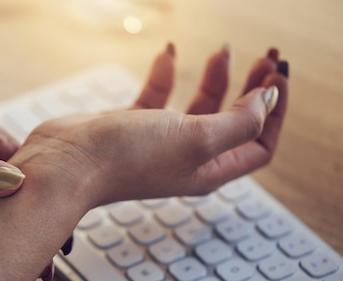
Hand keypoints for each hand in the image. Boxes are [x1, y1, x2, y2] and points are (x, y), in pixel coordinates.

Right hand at [11, 44, 288, 211]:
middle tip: (266, 56)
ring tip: (224, 50)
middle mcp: (187, 158)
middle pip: (234, 122)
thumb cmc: (125, 158)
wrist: (65, 165)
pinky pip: (158, 97)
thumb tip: (268, 100)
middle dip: (253, 89)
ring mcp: (158, 141)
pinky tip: (168, 54)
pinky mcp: (132, 126)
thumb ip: (239, 121)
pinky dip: (166, 74)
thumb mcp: (196, 139)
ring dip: (216, 78)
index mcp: (208, 169)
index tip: (277, 73)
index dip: (275, 111)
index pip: (259, 143)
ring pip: (199, 107)